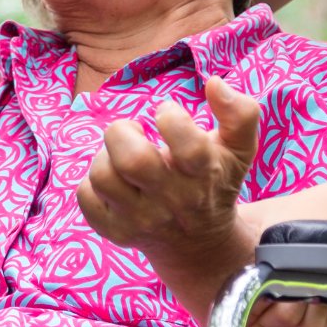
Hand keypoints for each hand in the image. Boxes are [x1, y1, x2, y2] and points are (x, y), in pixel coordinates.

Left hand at [76, 76, 259, 257]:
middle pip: (133, 161)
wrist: (199, 243)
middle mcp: (172, 201)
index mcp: (204, 176)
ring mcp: (141, 220)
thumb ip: (240, 113)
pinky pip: (86, 198)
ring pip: (103, 177)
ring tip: (122, 155)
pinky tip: (114, 180)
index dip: (172, 118)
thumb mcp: (239, 149)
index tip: (167, 113)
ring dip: (106, 155)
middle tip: (134, 131)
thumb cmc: (214, 180)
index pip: (188, 146)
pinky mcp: (116, 231)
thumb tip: (214, 83)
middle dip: (124, 132)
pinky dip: (92, 183)